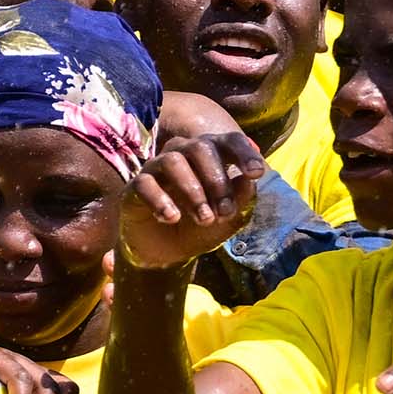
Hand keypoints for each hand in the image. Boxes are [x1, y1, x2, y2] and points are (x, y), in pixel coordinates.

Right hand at [119, 126, 263, 273]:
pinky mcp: (136, 186)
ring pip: (173, 161)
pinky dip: (161, 200)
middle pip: (200, 148)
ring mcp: (156, 168)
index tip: (256, 174)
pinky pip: (145, 183)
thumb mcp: (227, 219)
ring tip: (204, 219)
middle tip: (225, 212)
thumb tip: (248, 180)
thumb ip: (240, 198)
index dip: (244, 153)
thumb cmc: (200, 227)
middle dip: (217, 181)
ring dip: (193, 191)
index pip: (229, 141)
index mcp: (211, 157)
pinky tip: (172, 218)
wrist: (166, 252)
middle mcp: (183, 155)